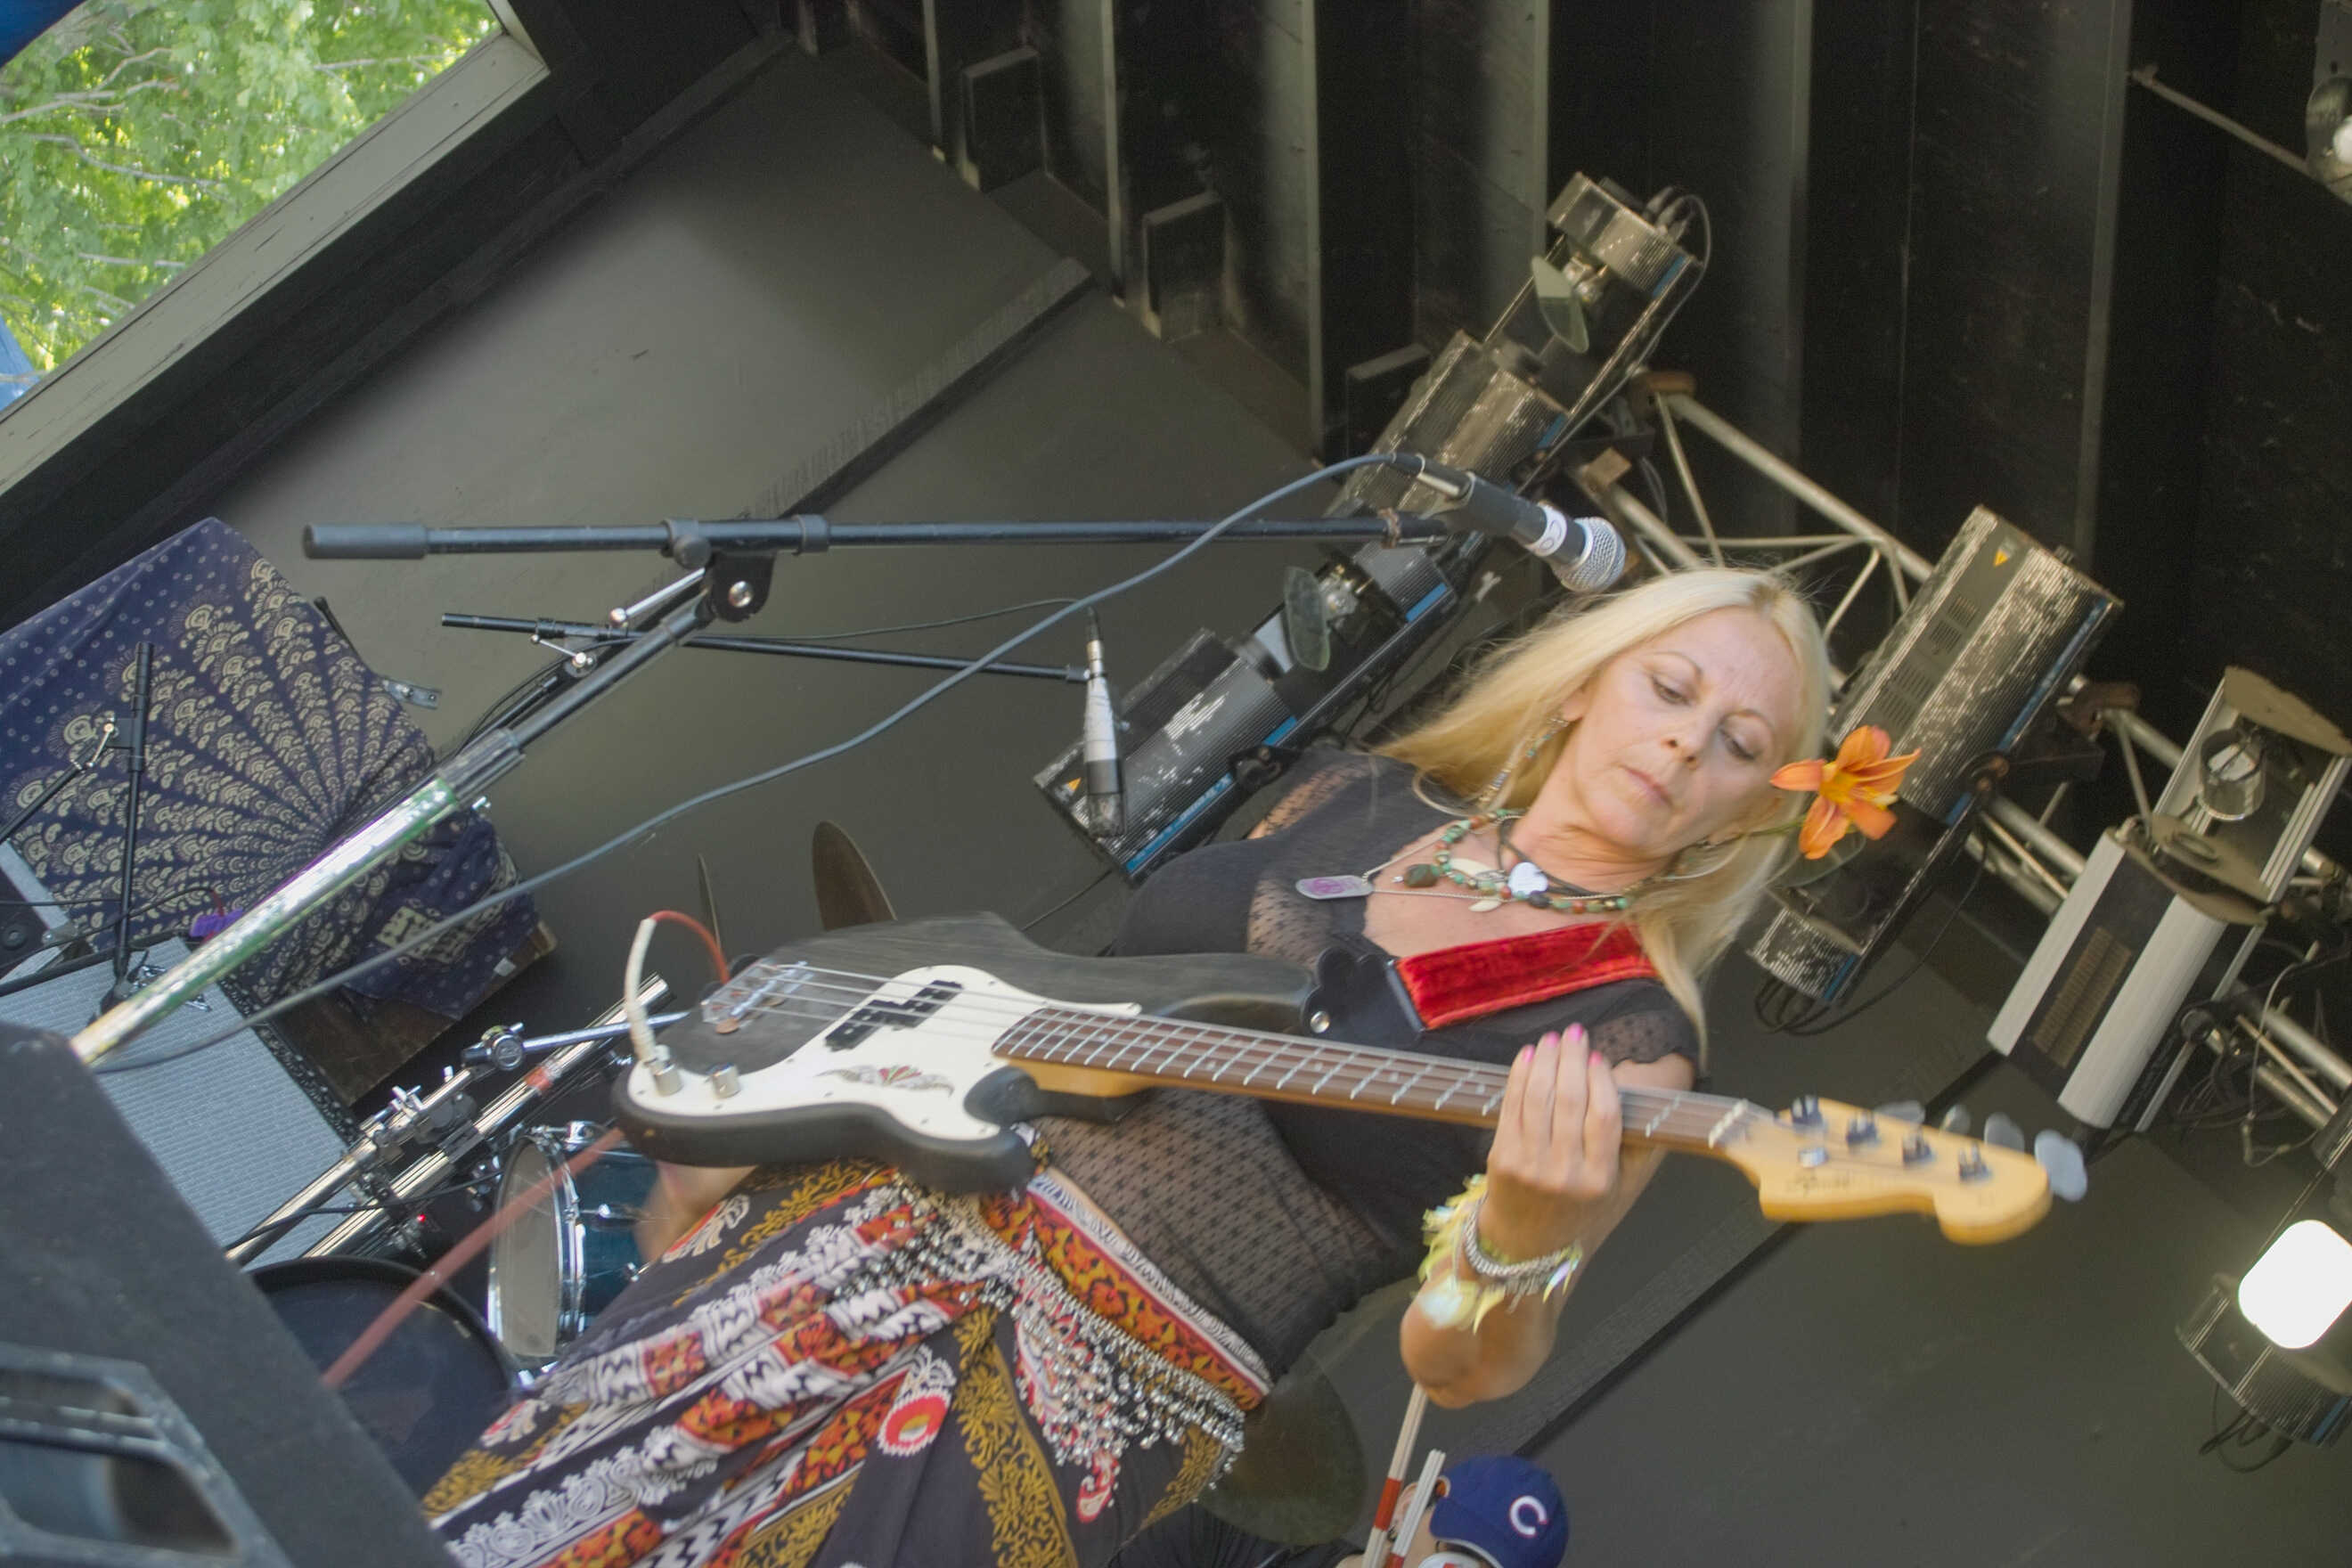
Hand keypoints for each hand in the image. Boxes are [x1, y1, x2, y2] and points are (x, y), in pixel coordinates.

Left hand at [1478, 1026, 1620, 1260]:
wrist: (1524, 1239)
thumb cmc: (1574, 1206)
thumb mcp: (1612, 1187)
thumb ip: (1627, 1146)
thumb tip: (1638, 1091)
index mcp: (1600, 1179)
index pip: (1604, 1116)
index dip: (1601, 1079)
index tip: (1598, 1056)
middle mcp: (1566, 1174)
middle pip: (1570, 1100)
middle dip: (1572, 1058)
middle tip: (1575, 1033)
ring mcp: (1531, 1166)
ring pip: (1539, 1099)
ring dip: (1545, 1060)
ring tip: (1551, 1039)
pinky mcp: (1502, 1158)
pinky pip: (1512, 1107)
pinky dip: (1519, 1077)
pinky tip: (1528, 1057)